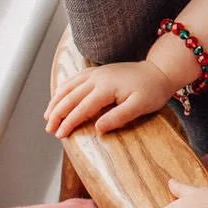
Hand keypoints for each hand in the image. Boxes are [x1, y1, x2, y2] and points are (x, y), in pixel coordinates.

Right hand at [45, 60, 173, 137]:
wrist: (159, 71)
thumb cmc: (152, 91)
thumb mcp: (140, 107)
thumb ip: (119, 117)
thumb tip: (98, 128)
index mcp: (106, 87)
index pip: (82, 108)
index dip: (69, 122)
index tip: (60, 135)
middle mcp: (97, 77)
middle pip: (70, 96)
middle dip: (57, 113)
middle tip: (49, 129)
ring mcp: (96, 72)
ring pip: (69, 86)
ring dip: (56, 101)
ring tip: (48, 116)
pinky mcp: (98, 71)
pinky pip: (75, 79)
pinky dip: (64, 88)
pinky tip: (58, 96)